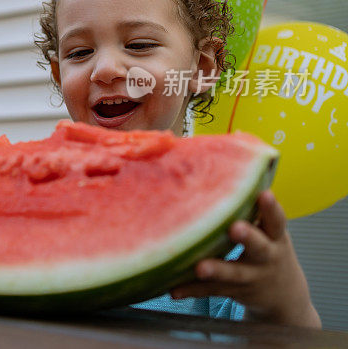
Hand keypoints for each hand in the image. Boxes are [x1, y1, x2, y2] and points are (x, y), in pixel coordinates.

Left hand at [171, 191, 320, 327]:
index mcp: (275, 236)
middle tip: (235, 228)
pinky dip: (192, 291)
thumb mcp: (268, 230)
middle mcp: (267, 257)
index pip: (277, 220)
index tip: (264, 194)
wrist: (285, 294)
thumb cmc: (267, 246)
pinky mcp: (235, 291)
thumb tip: (219, 164)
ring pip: (234, 274)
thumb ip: (250, 209)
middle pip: (260, 247)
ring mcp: (252, 277)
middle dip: (248, 237)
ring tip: (200, 267)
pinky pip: (212, 291)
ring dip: (217, 269)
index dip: (271, 208)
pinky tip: (174, 290)